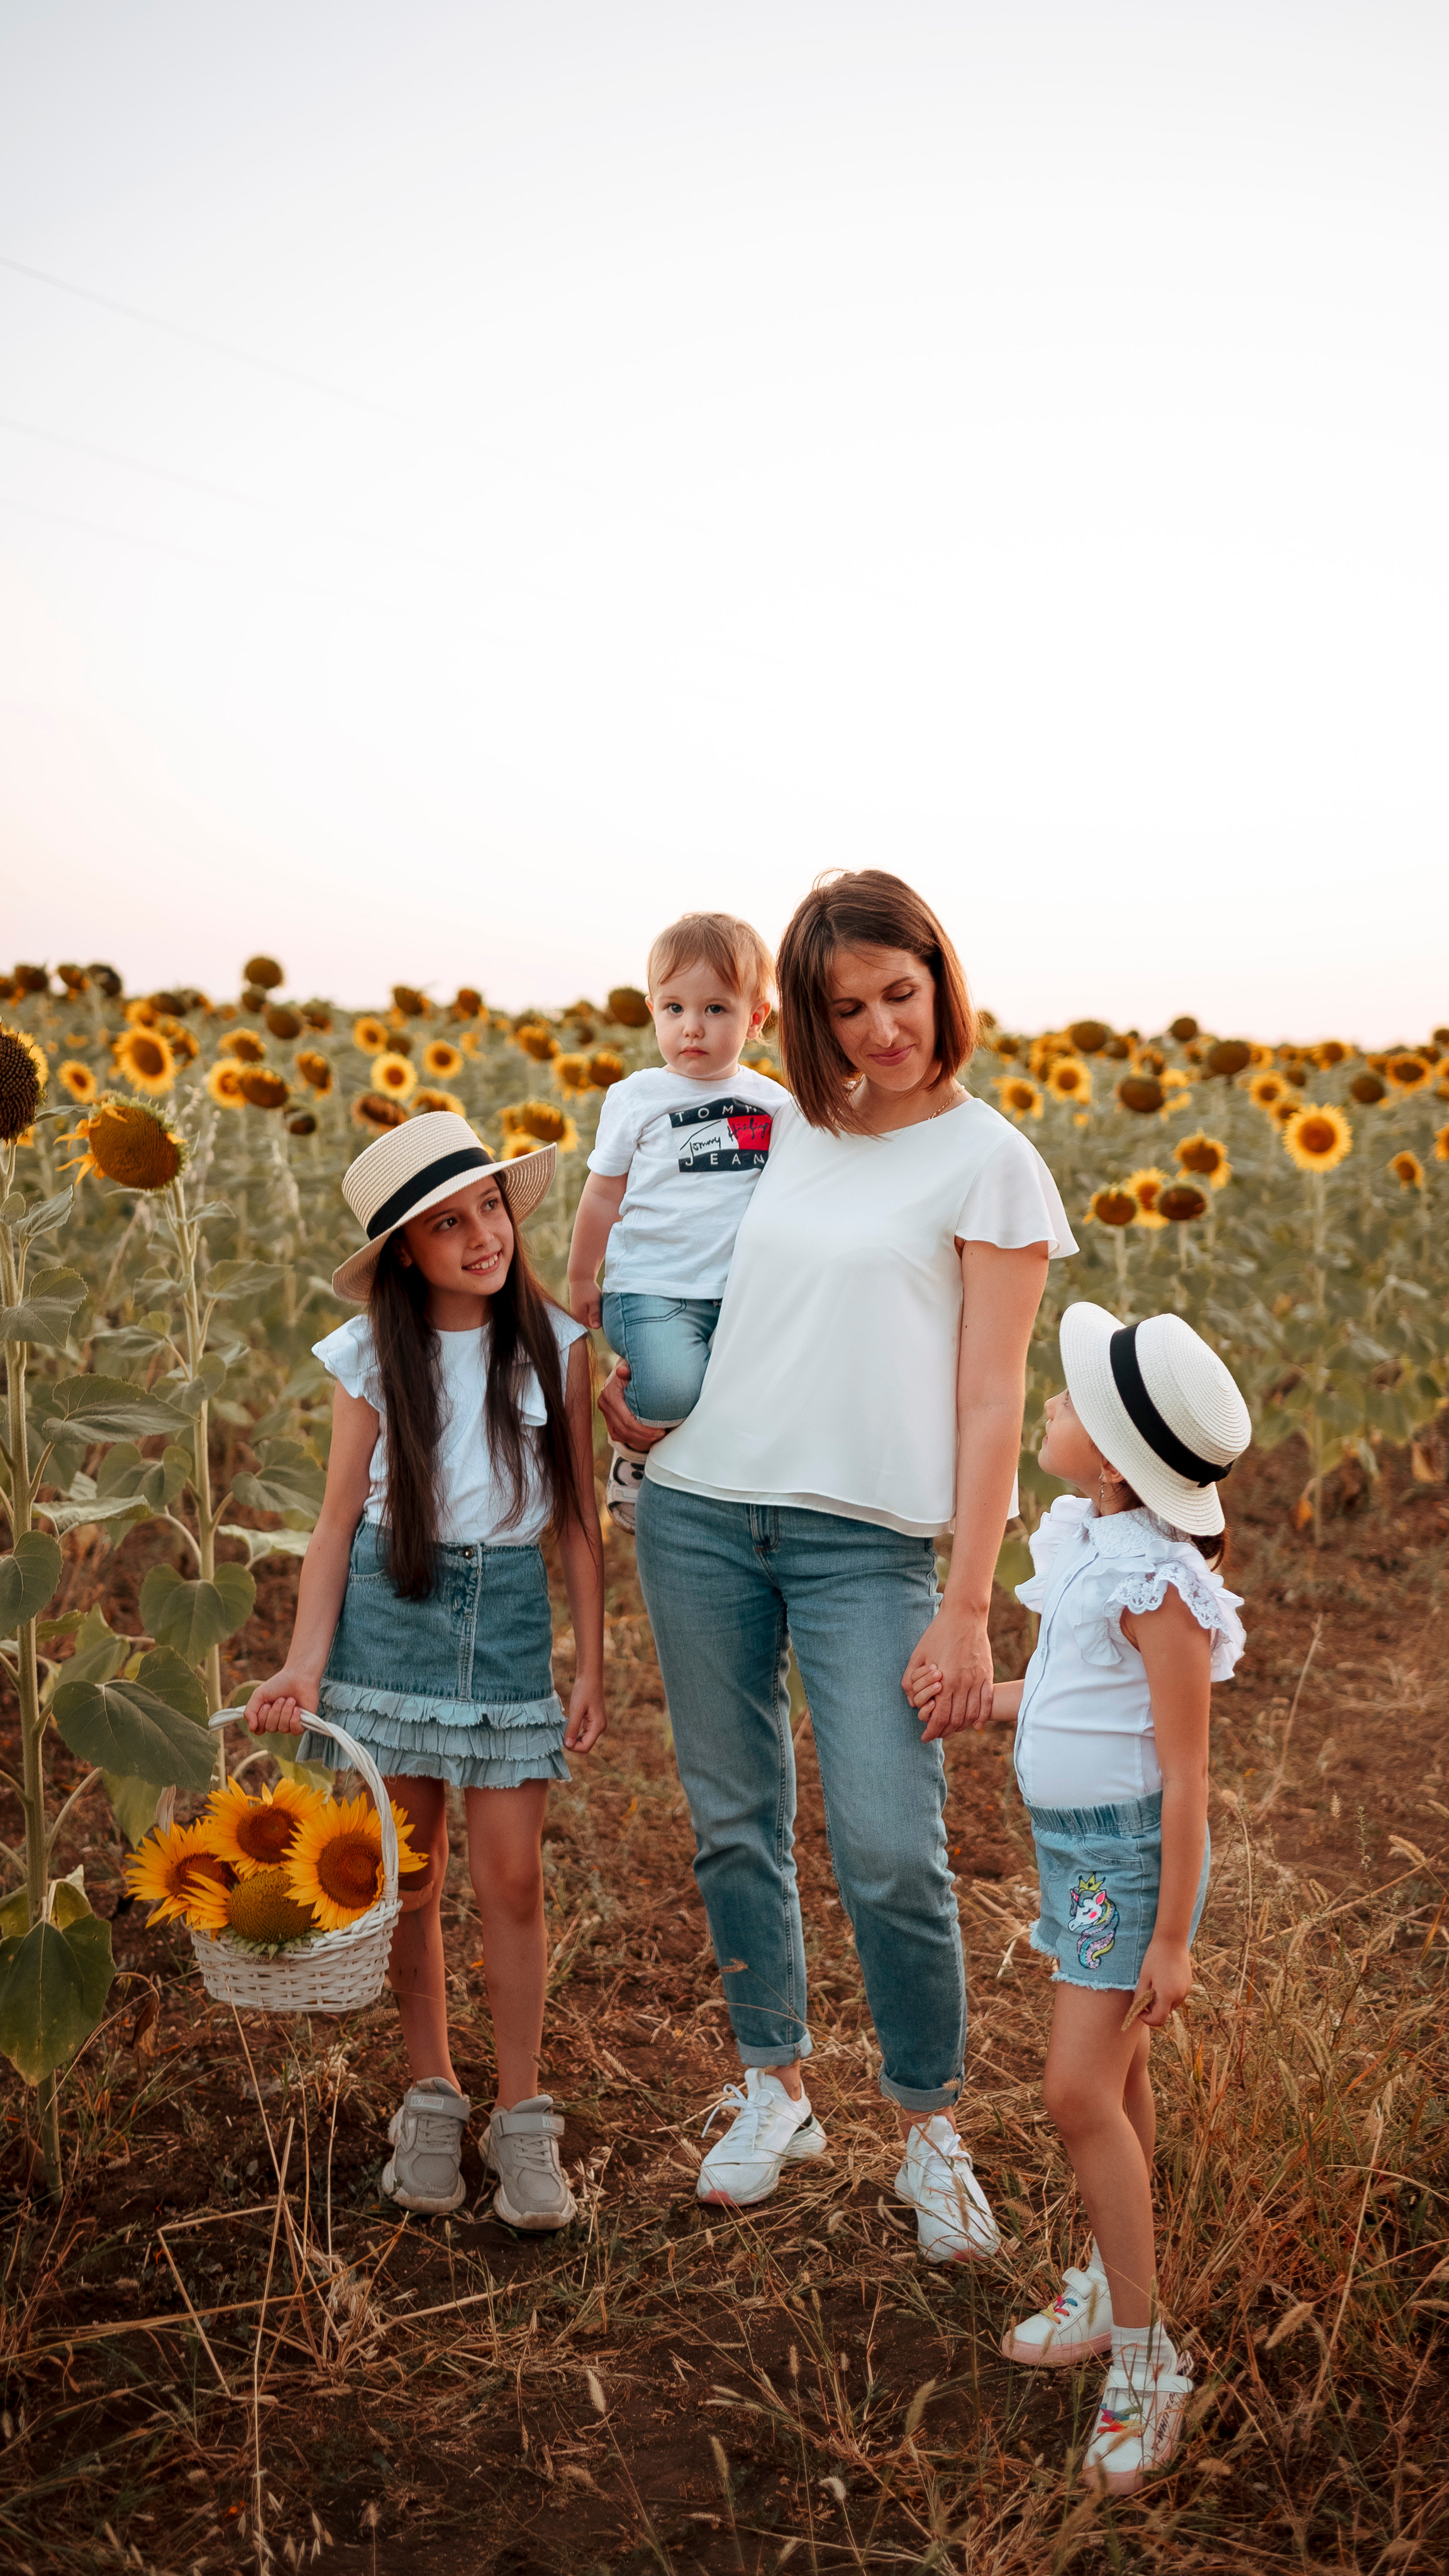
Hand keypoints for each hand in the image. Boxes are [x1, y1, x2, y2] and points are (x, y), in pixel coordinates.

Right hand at [242, 1669, 319, 1734]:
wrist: (298, 1676)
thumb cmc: (278, 1684)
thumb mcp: (258, 1695)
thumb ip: (250, 1711)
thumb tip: (251, 1728)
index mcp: (266, 1718)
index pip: (258, 1730)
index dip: (262, 1718)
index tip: (266, 1704)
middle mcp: (277, 1723)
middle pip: (270, 1728)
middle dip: (275, 1712)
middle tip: (281, 1698)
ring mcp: (290, 1724)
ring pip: (283, 1728)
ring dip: (285, 1711)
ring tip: (290, 1699)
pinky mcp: (303, 1724)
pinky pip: (295, 1730)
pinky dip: (295, 1718)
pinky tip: (297, 1708)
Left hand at [564, 1675, 607, 1752]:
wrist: (590, 1676)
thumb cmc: (584, 1690)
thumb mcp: (576, 1710)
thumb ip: (572, 1728)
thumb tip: (567, 1745)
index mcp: (598, 1726)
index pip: (585, 1747)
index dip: (573, 1747)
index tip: (561, 1739)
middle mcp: (600, 1727)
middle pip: (585, 1745)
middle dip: (573, 1743)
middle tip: (560, 1733)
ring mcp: (597, 1724)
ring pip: (584, 1739)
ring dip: (573, 1737)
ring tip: (563, 1729)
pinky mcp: (593, 1720)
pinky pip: (583, 1732)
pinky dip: (575, 1732)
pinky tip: (568, 1725)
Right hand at [569, 1276, 602, 1328]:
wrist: (580, 1278)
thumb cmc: (588, 1289)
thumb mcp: (594, 1302)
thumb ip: (595, 1314)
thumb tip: (596, 1327)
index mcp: (579, 1317)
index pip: (594, 1325)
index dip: (601, 1319)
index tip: (603, 1308)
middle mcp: (576, 1317)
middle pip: (591, 1322)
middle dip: (597, 1316)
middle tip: (600, 1304)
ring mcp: (576, 1313)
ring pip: (590, 1317)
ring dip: (595, 1312)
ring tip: (596, 1302)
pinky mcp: (577, 1308)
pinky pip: (587, 1312)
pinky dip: (592, 1308)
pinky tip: (593, 1301)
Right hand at [596, 1361, 670, 1451]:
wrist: (625, 1367)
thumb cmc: (634, 1367)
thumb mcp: (633, 1366)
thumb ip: (629, 1369)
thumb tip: (622, 1371)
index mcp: (610, 1393)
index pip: (627, 1419)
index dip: (645, 1429)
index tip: (661, 1429)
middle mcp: (604, 1403)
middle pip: (624, 1429)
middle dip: (645, 1435)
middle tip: (662, 1433)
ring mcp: (605, 1412)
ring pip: (621, 1434)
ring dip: (639, 1438)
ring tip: (656, 1435)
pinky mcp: (607, 1418)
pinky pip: (618, 1434)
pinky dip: (632, 1438)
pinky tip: (646, 1436)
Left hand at [901, 1606, 993, 1740]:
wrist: (964, 1615)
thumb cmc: (938, 1633)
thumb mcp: (918, 1655)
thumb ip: (911, 1679)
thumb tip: (911, 1702)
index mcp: (945, 1680)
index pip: (939, 1717)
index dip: (932, 1731)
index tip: (925, 1737)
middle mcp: (963, 1684)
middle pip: (956, 1720)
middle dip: (945, 1732)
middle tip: (937, 1734)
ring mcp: (978, 1680)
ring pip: (971, 1714)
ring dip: (961, 1727)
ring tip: (952, 1729)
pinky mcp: (987, 1674)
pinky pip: (987, 1702)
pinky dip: (981, 1717)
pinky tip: (975, 1725)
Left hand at [1133, 1935, 1192, 2029]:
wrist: (1172, 1940)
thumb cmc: (1154, 1957)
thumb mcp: (1144, 1977)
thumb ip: (1141, 1997)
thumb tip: (1139, 2010)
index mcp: (1167, 1995)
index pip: (1158, 2020)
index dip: (1147, 2019)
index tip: (1139, 2010)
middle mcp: (1179, 1996)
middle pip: (1165, 2012)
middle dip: (1153, 2008)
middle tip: (1145, 1991)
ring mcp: (1186, 1991)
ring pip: (1171, 2005)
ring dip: (1161, 2000)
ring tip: (1155, 1982)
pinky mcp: (1188, 1985)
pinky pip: (1176, 1996)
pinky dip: (1168, 1993)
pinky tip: (1163, 1978)